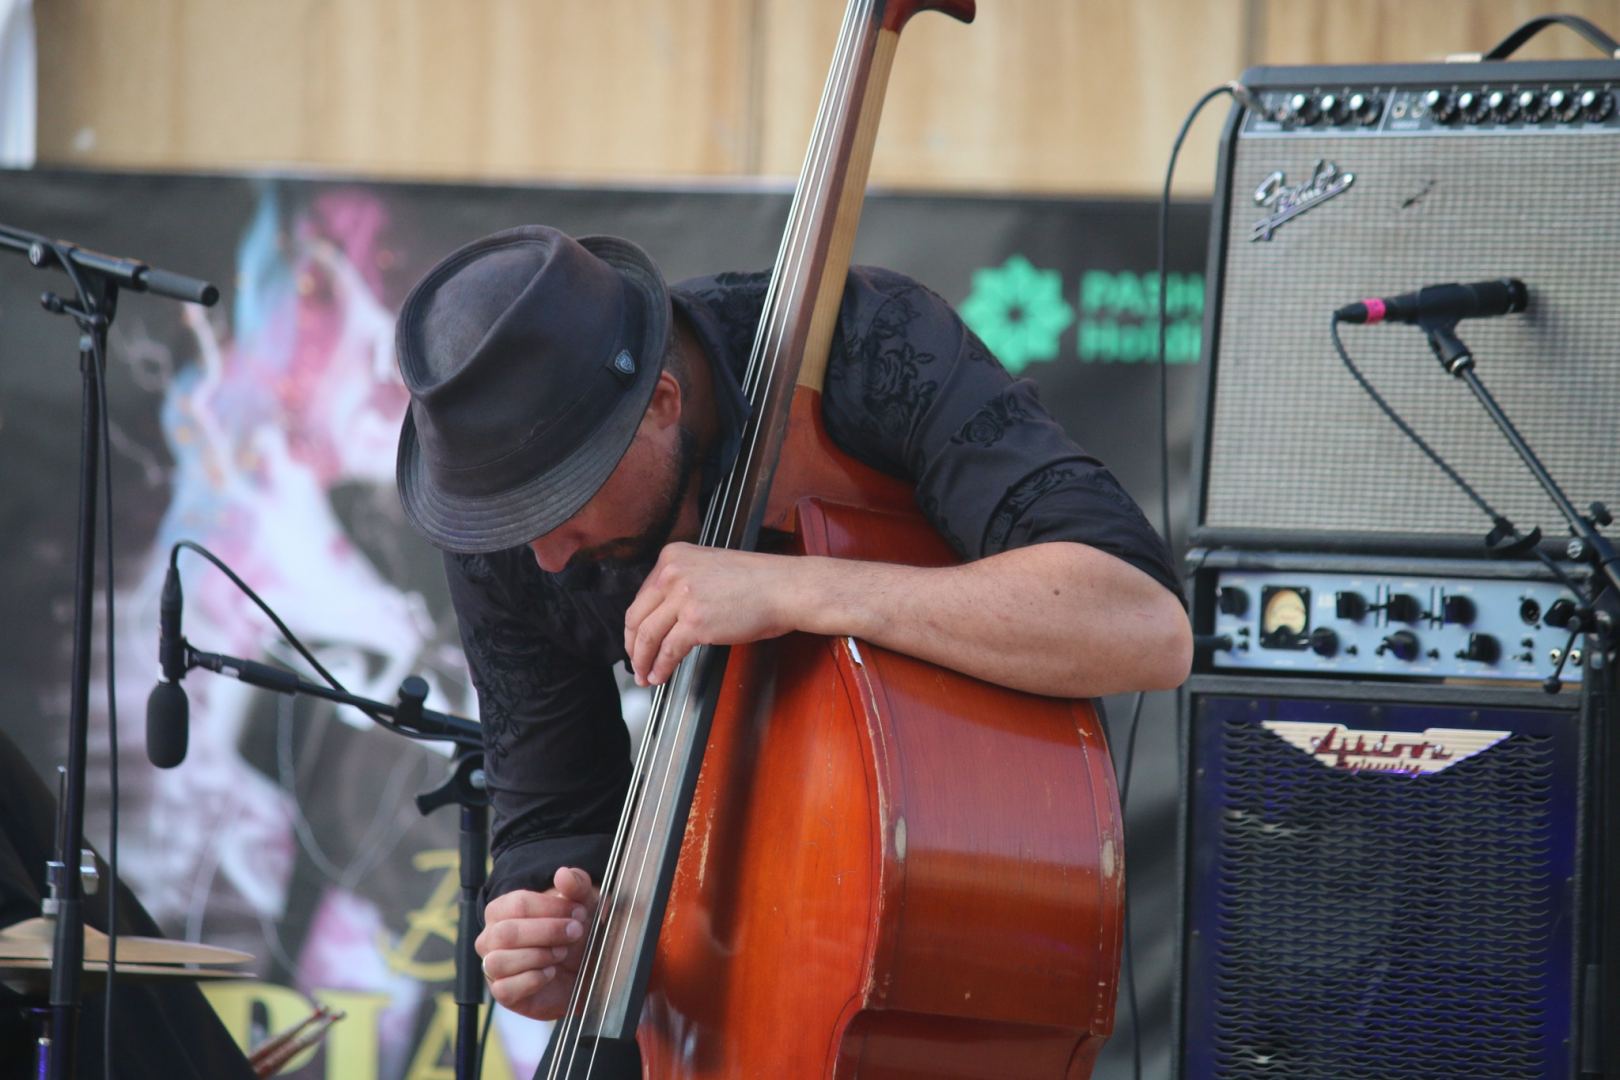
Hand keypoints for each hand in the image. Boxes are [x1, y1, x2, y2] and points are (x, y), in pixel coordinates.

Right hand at [475, 867, 598, 1021]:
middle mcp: (491, 937)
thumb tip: (563, 874)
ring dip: (538, 956)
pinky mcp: (504, 993)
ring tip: (562, 953)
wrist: (587, 970)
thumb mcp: (584, 903)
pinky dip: (532, 980)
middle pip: (507, 932)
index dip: (551, 908)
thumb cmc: (577, 931)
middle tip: (575, 932)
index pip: (517, 904)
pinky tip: (551, 973)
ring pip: (500, 961)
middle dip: (547, 932)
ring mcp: (493, 966)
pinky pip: (505, 989)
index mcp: (503, 909)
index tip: (578, 912)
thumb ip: (576, 885)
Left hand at [623, 543, 808, 687]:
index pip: (642, 595)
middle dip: (633, 646)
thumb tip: (665, 616)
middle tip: (635, 662)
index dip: (636, 624)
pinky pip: (668, 651)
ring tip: (645, 675)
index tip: (636, 638)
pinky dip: (661, 667)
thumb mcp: (710, 568)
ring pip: (647, 636)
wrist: (784, 588)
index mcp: (673, 556)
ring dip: (643, 661)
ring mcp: (682, 598)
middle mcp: (672, 573)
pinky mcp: (695, 622)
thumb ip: (683, 584)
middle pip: (637, 616)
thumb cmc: (758, 581)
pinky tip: (661, 675)